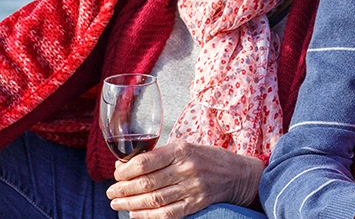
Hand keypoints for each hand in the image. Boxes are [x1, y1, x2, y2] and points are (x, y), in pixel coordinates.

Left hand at [106, 140, 263, 218]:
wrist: (239, 174)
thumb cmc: (210, 158)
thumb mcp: (188, 147)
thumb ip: (163, 155)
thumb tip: (130, 165)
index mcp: (182, 150)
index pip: (145, 162)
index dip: (126, 171)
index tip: (116, 174)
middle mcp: (186, 168)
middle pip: (146, 182)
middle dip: (123, 189)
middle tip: (111, 192)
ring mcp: (192, 188)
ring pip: (154, 199)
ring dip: (131, 204)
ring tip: (117, 204)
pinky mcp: (197, 204)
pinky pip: (168, 213)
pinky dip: (149, 216)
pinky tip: (136, 215)